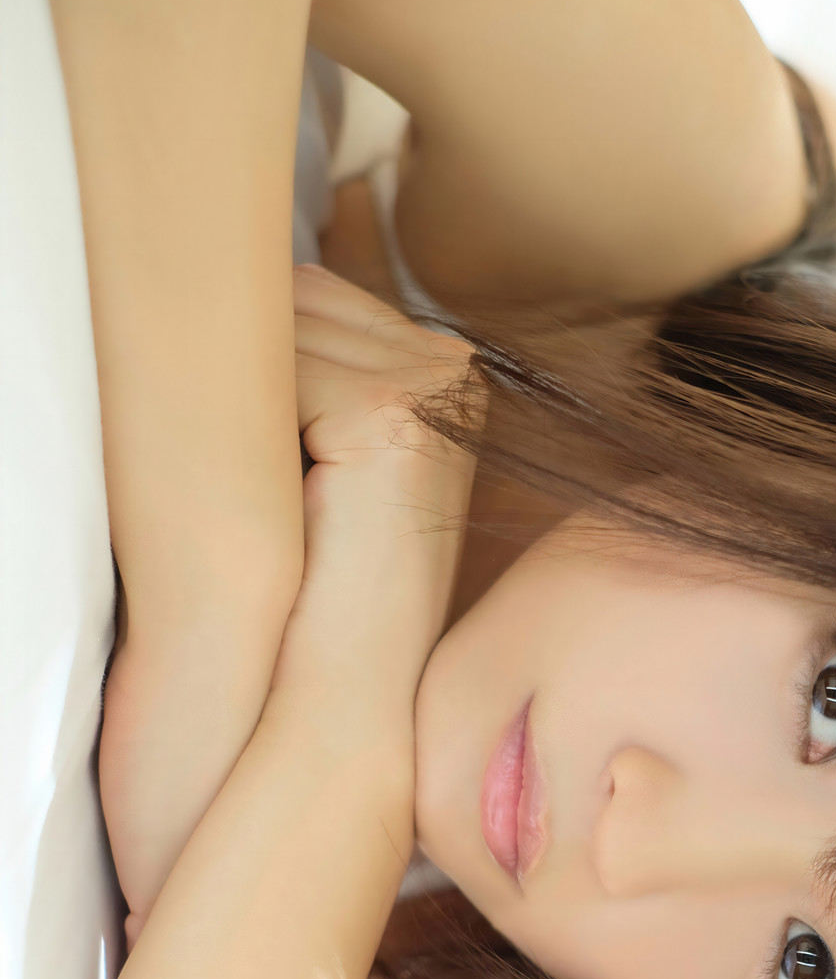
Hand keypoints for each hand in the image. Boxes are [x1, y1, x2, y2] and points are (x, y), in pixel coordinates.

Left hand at [269, 270, 482, 723]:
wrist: (353, 691)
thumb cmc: (330, 588)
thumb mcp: (323, 457)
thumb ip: (309, 369)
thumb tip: (238, 287)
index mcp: (445, 370)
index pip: (310, 296)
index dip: (255, 361)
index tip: (254, 440)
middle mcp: (454, 368)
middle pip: (292, 300)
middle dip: (246, 371)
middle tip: (261, 477)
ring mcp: (435, 387)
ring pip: (276, 334)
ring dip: (241, 406)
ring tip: (268, 494)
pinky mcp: (395, 414)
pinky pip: (271, 374)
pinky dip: (244, 432)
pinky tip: (273, 498)